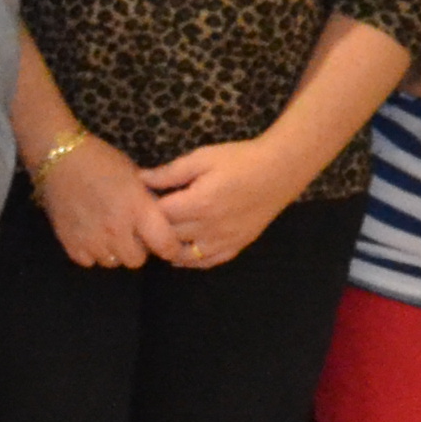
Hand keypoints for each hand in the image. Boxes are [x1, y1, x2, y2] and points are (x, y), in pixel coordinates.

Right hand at [33, 137, 179, 269]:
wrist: (59, 158)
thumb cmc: (101, 161)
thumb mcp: (135, 176)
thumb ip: (149, 204)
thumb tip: (162, 224)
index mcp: (137, 209)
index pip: (165, 246)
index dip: (169, 247)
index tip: (164, 242)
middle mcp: (116, 229)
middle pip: (136, 261)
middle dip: (137, 249)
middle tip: (130, 233)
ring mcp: (91, 239)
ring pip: (112, 262)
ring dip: (113, 250)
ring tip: (107, 231)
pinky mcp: (70, 244)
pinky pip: (89, 261)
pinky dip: (91, 251)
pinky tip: (89, 233)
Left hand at [137, 137, 301, 266]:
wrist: (280, 171)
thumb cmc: (240, 159)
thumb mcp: (202, 158)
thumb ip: (170, 173)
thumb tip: (140, 179)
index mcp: (198, 203)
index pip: (158, 215)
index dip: (146, 208)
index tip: (141, 200)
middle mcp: (209, 228)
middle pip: (168, 236)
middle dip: (154, 228)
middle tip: (147, 218)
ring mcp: (224, 241)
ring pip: (184, 255)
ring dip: (168, 247)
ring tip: (160, 235)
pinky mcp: (236, 247)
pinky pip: (207, 262)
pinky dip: (190, 261)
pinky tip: (179, 253)